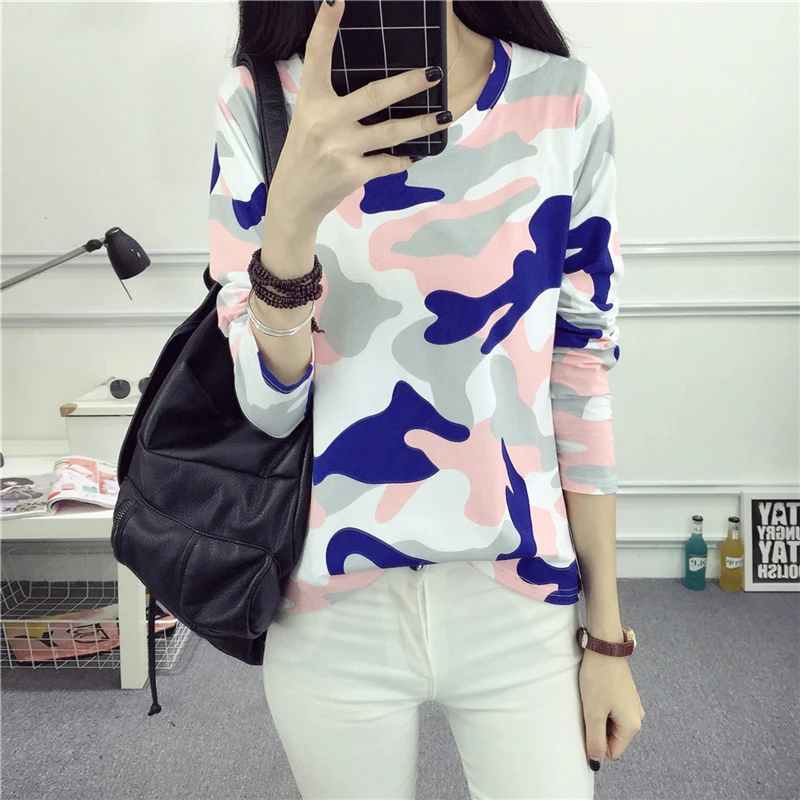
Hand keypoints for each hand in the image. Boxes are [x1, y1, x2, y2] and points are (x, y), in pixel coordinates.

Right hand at [269, 0, 454, 227]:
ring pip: (390, 132)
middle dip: (407, 84)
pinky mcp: (352, 174)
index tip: (337, 0)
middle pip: (373, 96)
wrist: (294, 198)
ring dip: (421, 125)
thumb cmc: (304, 152)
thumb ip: (333, 98)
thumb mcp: (309, 116)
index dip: (325, 27)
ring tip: (443, 117)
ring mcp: (340, 149)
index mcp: (311, 100)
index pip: (316, 56)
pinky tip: (416, 154)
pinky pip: (387, 163)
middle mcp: (325, 121)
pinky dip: (403, 159)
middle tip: (433, 74)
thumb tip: (376, 83)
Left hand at [578, 649, 644, 769]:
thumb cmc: (599, 679)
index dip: (596, 741)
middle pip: (612, 737)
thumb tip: (596, 764)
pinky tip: (596, 691)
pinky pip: (612, 710)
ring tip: (592, 698)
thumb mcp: (593, 713)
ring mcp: (633, 704)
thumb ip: (595, 741)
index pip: (612, 751)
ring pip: (611, 723)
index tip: (588, 720)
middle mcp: (637, 717)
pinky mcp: (626, 694)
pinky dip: (602, 705)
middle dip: (598, 728)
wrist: (605, 646)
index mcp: (632, 726)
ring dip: (598, 715)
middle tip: (589, 708)